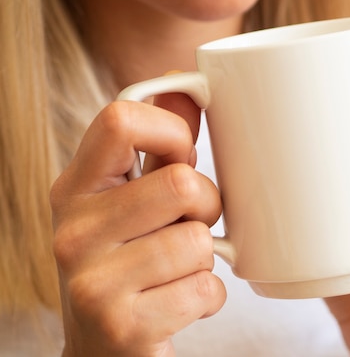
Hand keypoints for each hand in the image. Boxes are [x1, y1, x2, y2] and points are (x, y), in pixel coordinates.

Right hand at [50, 94, 225, 356]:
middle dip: (205, 207)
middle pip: (181, 184)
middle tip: (188, 227)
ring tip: (177, 269)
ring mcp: (91, 283)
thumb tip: (187, 88)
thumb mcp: (133, 200)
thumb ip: (161, 146)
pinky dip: (208, 296)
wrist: (104, 353)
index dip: (172, 130)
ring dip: (204, 258)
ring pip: (198, 241)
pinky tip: (179, 303)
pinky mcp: (122, 327)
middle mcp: (72, 232)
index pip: (120, 119)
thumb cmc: (127, 264)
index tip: (183, 155)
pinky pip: (206, 289)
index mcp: (74, 189)